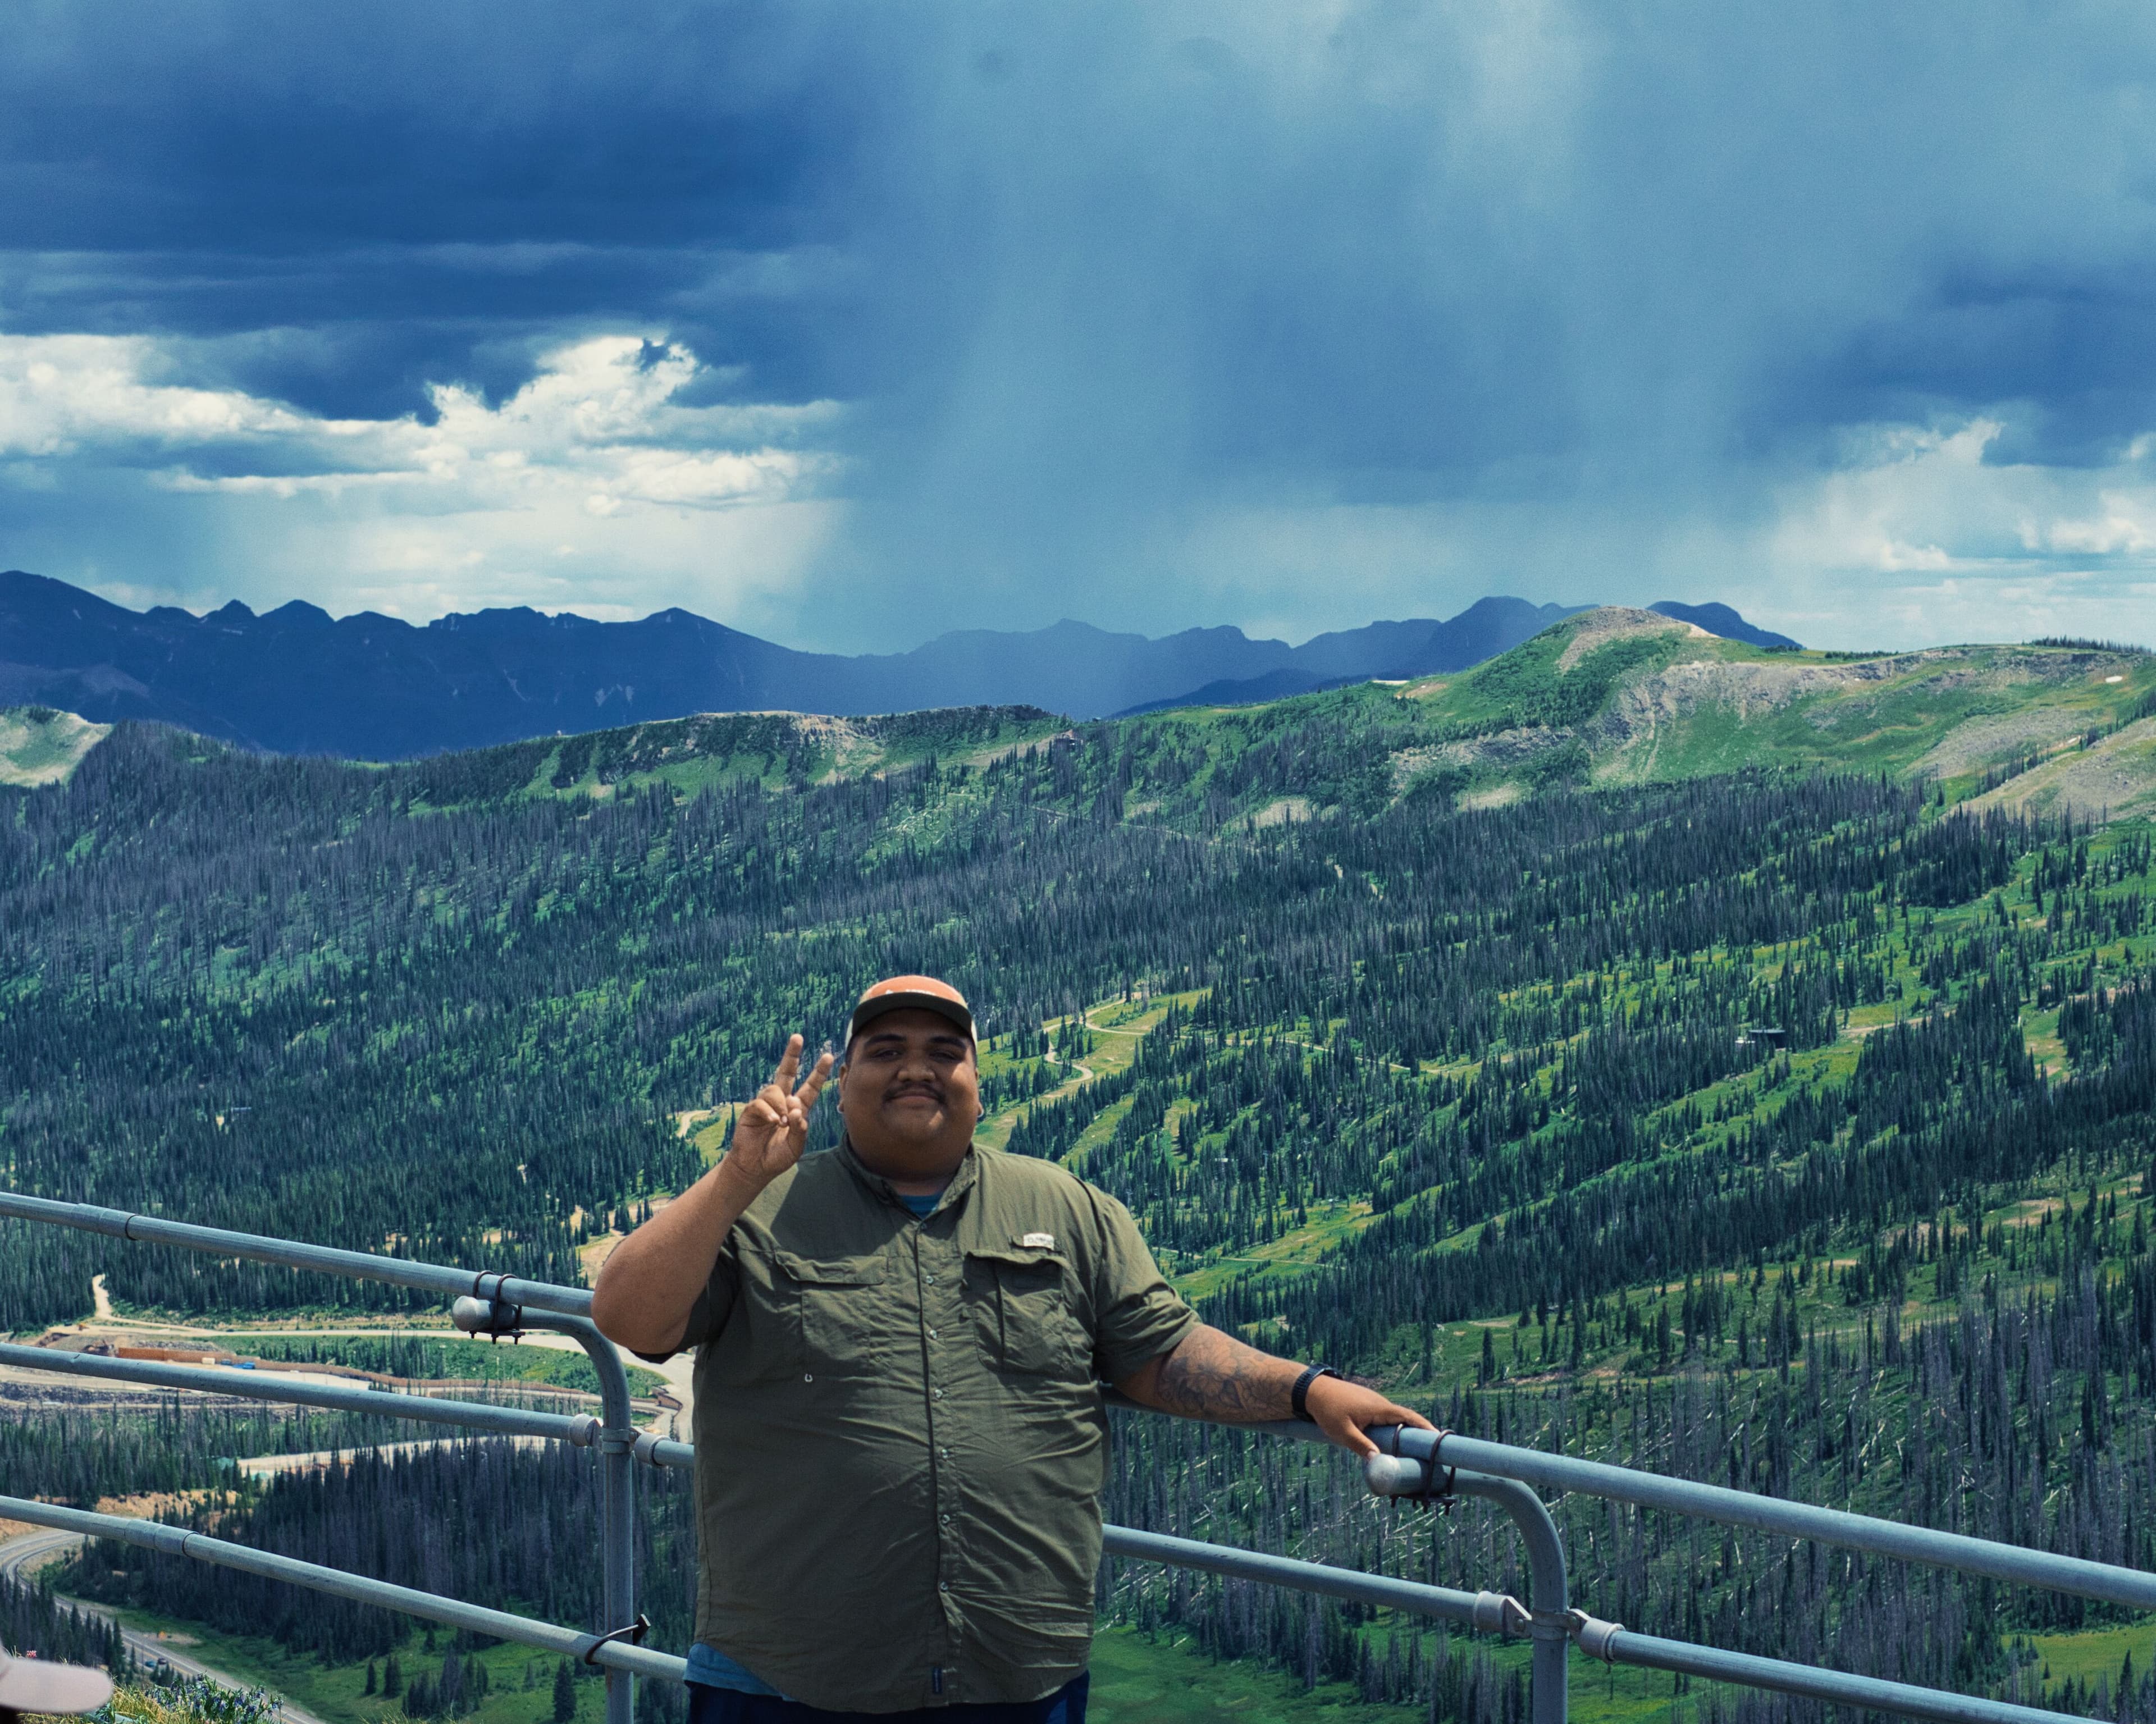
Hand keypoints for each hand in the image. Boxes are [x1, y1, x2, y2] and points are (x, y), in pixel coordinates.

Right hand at [720, 1035, 832, 1192]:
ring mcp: (766, 1104)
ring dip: (781, 1104)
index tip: (829, 1056)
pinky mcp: (751, 1111)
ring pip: (774, 1089)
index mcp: (798, 1108)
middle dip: (792, 1054)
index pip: (810, 1087)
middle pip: (786, 1072)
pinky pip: (760, 1103)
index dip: (819, 1073)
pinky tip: (774, 1122)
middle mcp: (782, 1101)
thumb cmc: (778, 1156)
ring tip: (783, 1123)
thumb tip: (796, 1108)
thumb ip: (800, 1129)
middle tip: (798, 1037)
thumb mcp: (796, 1146)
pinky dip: (769, 1112)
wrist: (756, 1168)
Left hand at [1303, 1374, 1434, 1458]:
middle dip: (1420, 1432)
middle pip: (1406, 1419)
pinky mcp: (1368, 1407)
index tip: (1438, 1437)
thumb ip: (1361, 1446)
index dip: (1424, 1427)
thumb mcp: (1342, 1432)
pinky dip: (1394, 1429)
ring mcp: (1375, 1404)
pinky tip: (1394, 1443)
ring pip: (1396, 1420)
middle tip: (1432, 1451)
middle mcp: (1381, 1404)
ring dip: (1407, 1432)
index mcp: (1379, 1408)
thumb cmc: (1327, 1409)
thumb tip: (1378, 1461)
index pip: (1408, 1417)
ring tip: (1417, 1452)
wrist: (1314, 1390)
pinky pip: (1386, 1419)